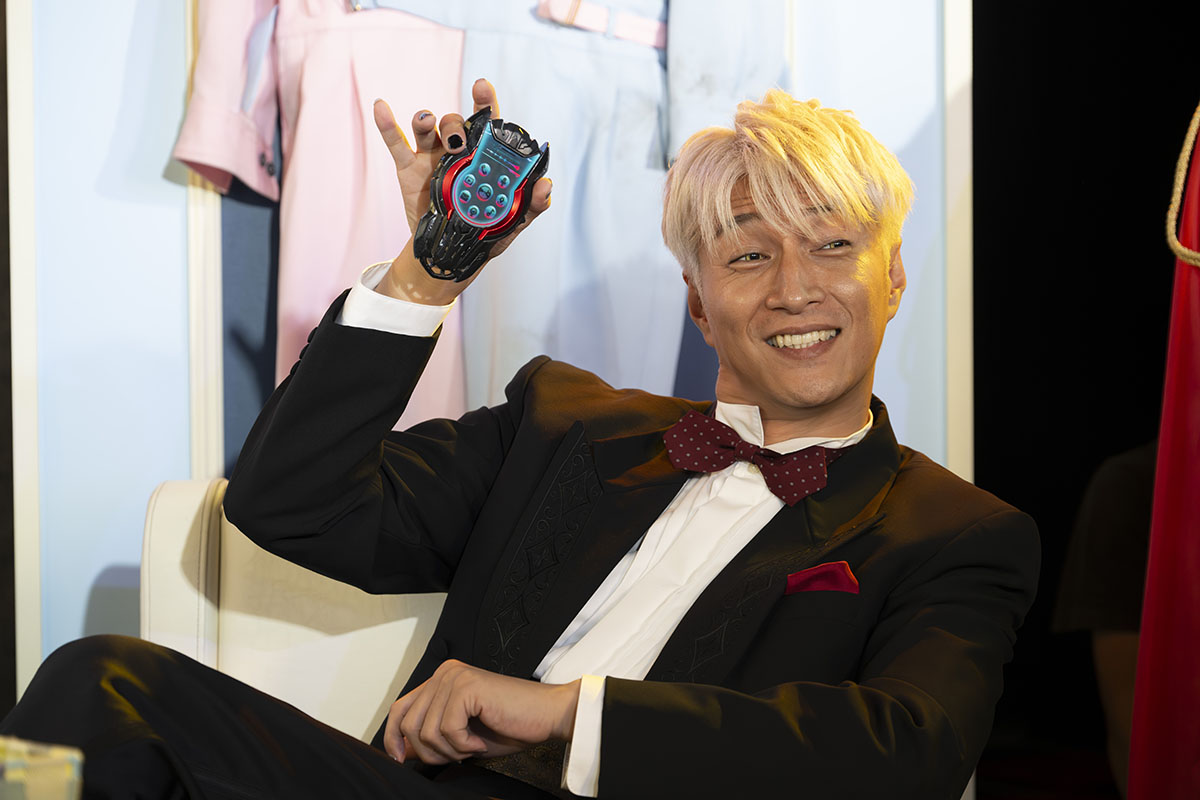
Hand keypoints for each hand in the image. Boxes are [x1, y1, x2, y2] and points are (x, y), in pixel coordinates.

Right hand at [371, 79, 551, 303]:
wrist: (451, 254)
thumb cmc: (484, 230)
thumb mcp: (511, 220)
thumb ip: (531, 203)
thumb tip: (546, 186)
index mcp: (481, 156)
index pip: (486, 123)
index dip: (484, 102)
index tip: (482, 87)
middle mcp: (456, 151)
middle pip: (454, 123)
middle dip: (455, 123)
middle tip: (459, 139)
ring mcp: (430, 157)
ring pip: (426, 128)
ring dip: (426, 120)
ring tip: (427, 125)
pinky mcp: (408, 168)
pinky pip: (395, 142)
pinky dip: (386, 124)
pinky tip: (381, 106)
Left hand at [384, 659, 579, 764]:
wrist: (545, 716)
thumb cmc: (509, 725)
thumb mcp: (460, 737)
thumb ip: (430, 738)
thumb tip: (400, 750)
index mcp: (441, 680)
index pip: (399, 708)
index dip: (393, 737)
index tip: (399, 760)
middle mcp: (444, 673)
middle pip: (408, 724)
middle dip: (430, 751)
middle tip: (459, 753)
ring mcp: (454, 677)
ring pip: (426, 731)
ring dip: (450, 750)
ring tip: (473, 746)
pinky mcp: (467, 687)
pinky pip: (447, 730)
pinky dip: (463, 745)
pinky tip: (480, 741)